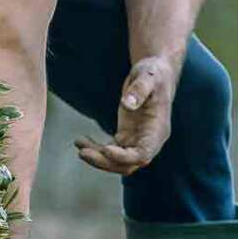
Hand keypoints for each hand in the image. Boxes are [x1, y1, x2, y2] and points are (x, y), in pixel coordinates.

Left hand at [75, 54, 175, 176]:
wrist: (154, 73)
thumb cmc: (153, 73)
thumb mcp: (148, 76)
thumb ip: (140, 89)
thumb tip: (128, 103)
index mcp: (158, 130)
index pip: (143, 154)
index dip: (124, 157)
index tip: (105, 149)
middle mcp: (149, 140)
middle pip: (128, 164)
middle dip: (105, 162)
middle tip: (83, 153)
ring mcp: (137, 141)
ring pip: (118, 162)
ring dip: (98, 159)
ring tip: (79, 146)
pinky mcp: (126, 137)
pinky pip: (110, 151)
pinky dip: (96, 150)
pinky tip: (80, 141)